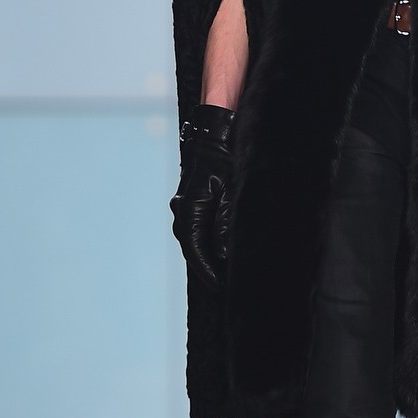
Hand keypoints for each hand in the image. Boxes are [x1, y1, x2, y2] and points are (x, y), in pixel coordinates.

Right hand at [170, 104, 234, 289]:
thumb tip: (222, 253)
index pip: (194, 248)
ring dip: (211, 255)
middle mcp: (183, 208)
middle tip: (228, 286)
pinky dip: (211, 241)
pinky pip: (201, 228)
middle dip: (210, 267)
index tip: (221, 287)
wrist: (219, 130)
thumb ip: (227, 221)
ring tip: (228, 273)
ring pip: (197, 238)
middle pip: (194, 246)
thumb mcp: (234, 189)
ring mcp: (188, 205)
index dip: (207, 270)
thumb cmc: (228, 156)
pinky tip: (225, 251)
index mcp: (190, 207)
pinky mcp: (197, 201)